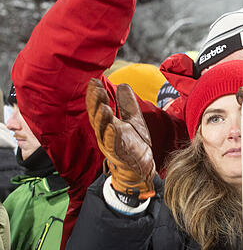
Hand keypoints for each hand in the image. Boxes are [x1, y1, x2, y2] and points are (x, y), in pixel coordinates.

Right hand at [86, 79, 156, 199]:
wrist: (141, 167)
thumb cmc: (134, 144)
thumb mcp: (133, 120)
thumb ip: (127, 104)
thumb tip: (123, 85)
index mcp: (107, 124)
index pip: (98, 107)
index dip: (95, 95)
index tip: (93, 81)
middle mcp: (105, 134)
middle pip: (97, 117)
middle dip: (96, 103)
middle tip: (96, 89)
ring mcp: (111, 144)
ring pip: (103, 130)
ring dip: (102, 118)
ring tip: (103, 106)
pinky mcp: (119, 154)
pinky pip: (113, 145)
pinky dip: (112, 136)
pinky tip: (112, 127)